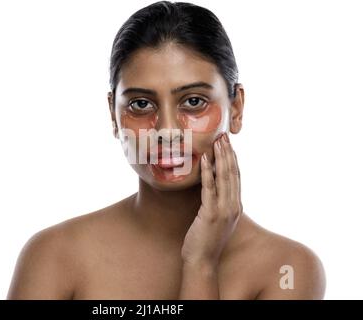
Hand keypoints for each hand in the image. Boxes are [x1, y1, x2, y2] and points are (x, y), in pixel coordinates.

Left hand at [181, 132, 242, 266]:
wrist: (202, 261)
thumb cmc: (205, 240)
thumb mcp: (215, 218)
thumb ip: (217, 203)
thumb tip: (211, 186)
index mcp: (235, 206)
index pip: (236, 177)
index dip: (233, 159)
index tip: (228, 144)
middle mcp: (233, 206)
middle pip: (232, 174)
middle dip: (228, 153)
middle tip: (224, 135)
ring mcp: (224, 210)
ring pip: (224, 178)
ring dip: (220, 157)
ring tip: (217, 141)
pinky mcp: (211, 214)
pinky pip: (209, 188)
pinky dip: (207, 172)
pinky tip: (204, 159)